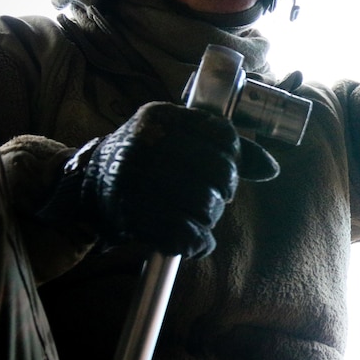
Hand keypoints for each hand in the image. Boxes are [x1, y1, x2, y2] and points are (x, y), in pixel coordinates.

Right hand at [76, 101, 270, 257]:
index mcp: (160, 117)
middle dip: (225, 189)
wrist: (88, 184)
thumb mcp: (177, 137)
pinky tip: (195, 238)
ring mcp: (136, 180)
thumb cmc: (147, 158)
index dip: (234, 155)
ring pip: (205, 204)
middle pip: (217, 171)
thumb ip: (224, 147)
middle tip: (217, 196)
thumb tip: (271, 168)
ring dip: (211, 216)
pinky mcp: (130, 215)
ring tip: (200, 215)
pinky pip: (185, 234)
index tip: (227, 166)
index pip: (220, 133)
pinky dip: (198, 242)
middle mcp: (146, 144)